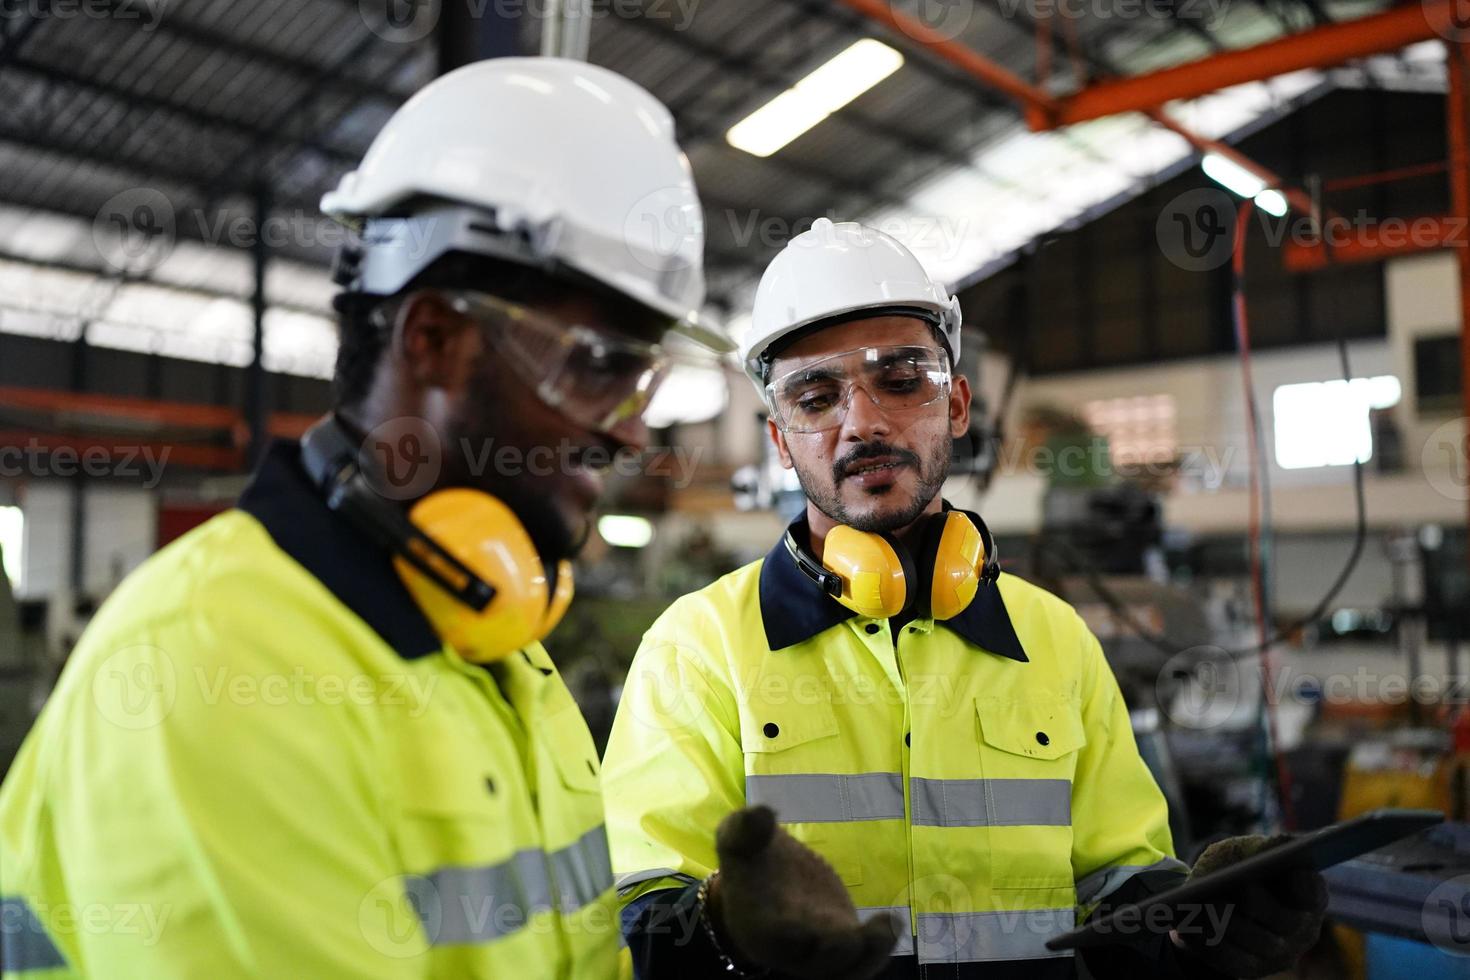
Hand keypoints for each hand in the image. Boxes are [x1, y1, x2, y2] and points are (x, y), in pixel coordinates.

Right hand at [706, 806, 897, 979]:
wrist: (761, 880)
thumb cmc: (749, 858)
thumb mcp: (737, 838)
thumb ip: (745, 828)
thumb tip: (763, 813)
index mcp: (761, 925)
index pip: (778, 937)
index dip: (792, 935)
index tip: (804, 927)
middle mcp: (791, 949)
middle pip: (818, 964)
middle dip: (836, 952)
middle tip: (853, 934)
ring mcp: (820, 951)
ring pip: (847, 969)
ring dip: (870, 953)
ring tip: (888, 924)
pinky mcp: (843, 943)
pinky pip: (863, 958)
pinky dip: (879, 946)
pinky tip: (893, 920)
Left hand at [1170, 834, 1327, 978]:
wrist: (1219, 897)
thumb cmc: (1241, 867)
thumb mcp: (1249, 851)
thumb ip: (1263, 849)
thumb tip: (1273, 846)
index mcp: (1308, 896)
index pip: (1313, 893)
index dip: (1307, 886)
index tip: (1294, 872)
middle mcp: (1301, 930)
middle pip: (1285, 921)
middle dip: (1260, 903)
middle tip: (1240, 887)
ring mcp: (1279, 954)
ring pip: (1257, 943)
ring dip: (1229, 924)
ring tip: (1204, 905)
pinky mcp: (1252, 968)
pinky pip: (1233, 961)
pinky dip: (1211, 944)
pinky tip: (1189, 926)